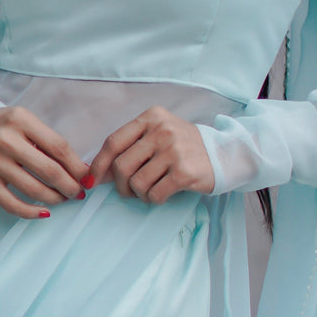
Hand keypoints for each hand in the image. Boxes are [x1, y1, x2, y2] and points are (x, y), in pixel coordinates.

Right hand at [0, 106, 89, 218]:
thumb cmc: (3, 126)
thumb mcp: (25, 121)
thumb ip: (47, 141)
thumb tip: (78, 169)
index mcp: (21, 120)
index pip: (58, 147)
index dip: (77, 166)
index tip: (87, 177)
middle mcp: (6, 140)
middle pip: (49, 171)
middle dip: (70, 186)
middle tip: (79, 192)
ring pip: (33, 190)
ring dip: (55, 199)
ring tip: (63, 199)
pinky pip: (11, 204)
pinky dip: (31, 212)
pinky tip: (44, 212)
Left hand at [88, 106, 214, 203]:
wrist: (223, 154)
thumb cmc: (184, 146)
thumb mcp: (158, 134)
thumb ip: (131, 146)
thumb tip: (97, 172)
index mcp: (151, 117)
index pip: (113, 142)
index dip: (99, 164)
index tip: (93, 179)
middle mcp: (161, 130)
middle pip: (121, 165)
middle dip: (119, 185)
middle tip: (128, 191)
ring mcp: (173, 150)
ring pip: (136, 183)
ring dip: (139, 194)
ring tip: (150, 190)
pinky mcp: (184, 172)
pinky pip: (154, 194)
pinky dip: (153, 199)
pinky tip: (162, 193)